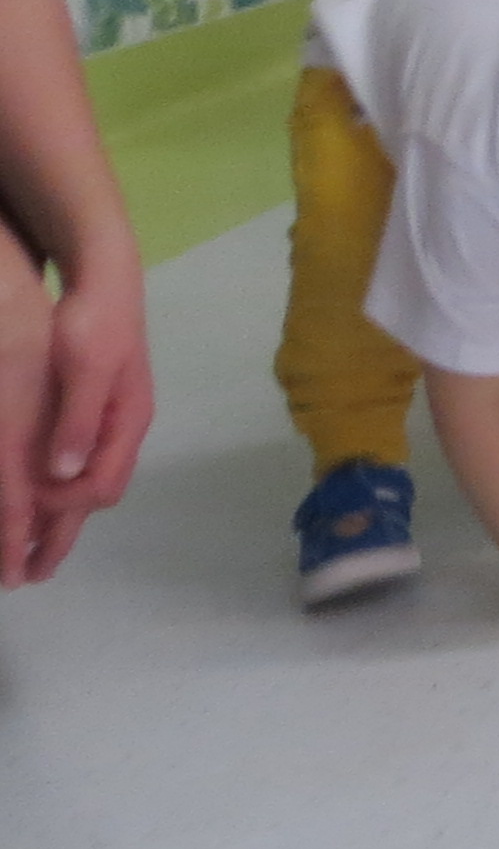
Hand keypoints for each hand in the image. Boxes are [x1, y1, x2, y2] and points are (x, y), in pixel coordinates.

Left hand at [0, 245, 151, 586]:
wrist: (105, 277)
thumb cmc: (93, 321)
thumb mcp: (83, 367)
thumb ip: (77, 420)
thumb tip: (62, 473)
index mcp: (125, 421)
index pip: (98, 487)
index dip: (60, 510)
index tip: (24, 518)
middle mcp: (124, 428)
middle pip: (97, 495)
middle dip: (62, 534)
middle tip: (27, 571)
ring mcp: (113, 419)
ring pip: (90, 482)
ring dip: (59, 518)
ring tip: (28, 548)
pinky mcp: (99, 409)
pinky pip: (81, 463)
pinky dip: (58, 490)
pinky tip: (36, 494)